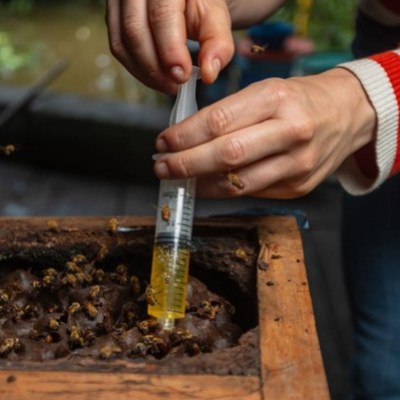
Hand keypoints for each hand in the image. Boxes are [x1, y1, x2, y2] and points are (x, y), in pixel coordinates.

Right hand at [106, 0, 233, 93]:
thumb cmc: (199, 4)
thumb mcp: (215, 17)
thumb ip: (217, 43)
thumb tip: (209, 73)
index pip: (161, 14)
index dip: (170, 50)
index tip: (182, 76)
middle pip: (134, 30)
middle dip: (155, 67)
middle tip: (176, 84)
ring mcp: (119, 0)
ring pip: (121, 42)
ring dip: (146, 72)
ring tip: (169, 83)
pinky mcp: (113, 17)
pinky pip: (118, 48)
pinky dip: (137, 69)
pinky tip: (157, 76)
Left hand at [153, 68, 376, 198]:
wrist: (348, 114)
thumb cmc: (298, 100)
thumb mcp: (265, 92)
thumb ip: (229, 114)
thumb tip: (185, 139)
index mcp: (277, 99)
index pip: (219, 121)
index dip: (185, 136)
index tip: (163, 142)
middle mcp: (291, 132)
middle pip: (226, 156)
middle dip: (185, 164)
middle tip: (162, 167)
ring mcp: (298, 165)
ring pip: (237, 183)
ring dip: (200, 184)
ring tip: (179, 179)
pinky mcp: (299, 188)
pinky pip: (251, 192)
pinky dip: (222, 190)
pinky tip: (206, 185)